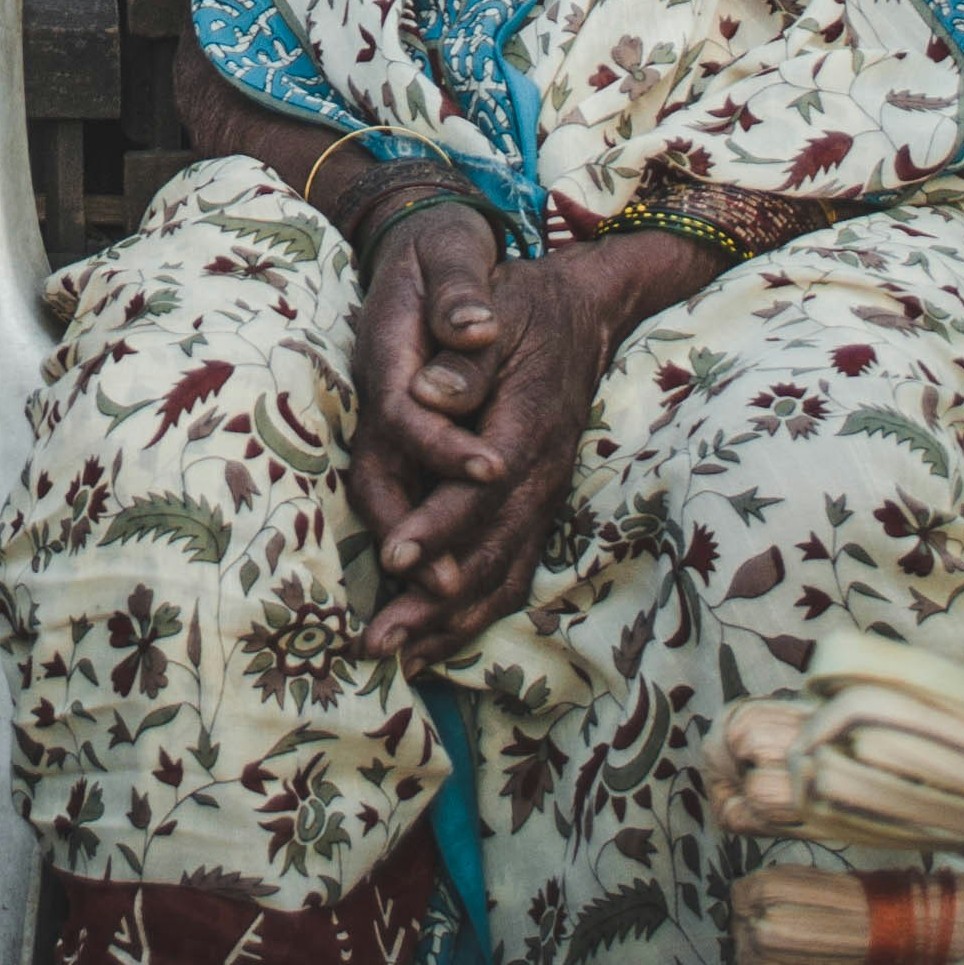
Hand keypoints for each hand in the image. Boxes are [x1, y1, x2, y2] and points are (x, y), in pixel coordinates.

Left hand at [357, 230, 711, 666]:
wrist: (584, 311)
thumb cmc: (526, 307)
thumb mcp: (498, 308)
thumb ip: (466, 358)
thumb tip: (430, 394)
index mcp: (525, 426)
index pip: (478, 491)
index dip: (438, 527)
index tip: (394, 558)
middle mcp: (539, 474)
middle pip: (489, 552)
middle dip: (433, 603)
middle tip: (379, 640)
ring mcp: (543, 496)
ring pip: (503, 574)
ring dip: (452, 622)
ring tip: (400, 657)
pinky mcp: (539, 506)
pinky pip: (515, 571)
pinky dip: (479, 613)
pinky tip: (440, 640)